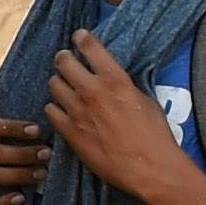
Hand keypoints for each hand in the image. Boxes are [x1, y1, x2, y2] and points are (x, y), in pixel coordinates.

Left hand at [41, 30, 193, 204]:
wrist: (148, 167)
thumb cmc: (154, 135)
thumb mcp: (144, 100)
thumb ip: (123, 86)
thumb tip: (111, 81)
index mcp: (115, 80)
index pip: (90, 47)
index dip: (82, 39)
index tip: (79, 37)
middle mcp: (93, 91)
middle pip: (64, 62)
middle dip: (64, 58)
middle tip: (65, 60)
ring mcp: (78, 112)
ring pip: (54, 85)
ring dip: (59, 83)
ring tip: (64, 86)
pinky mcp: (69, 132)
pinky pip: (51, 111)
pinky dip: (55, 108)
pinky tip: (62, 111)